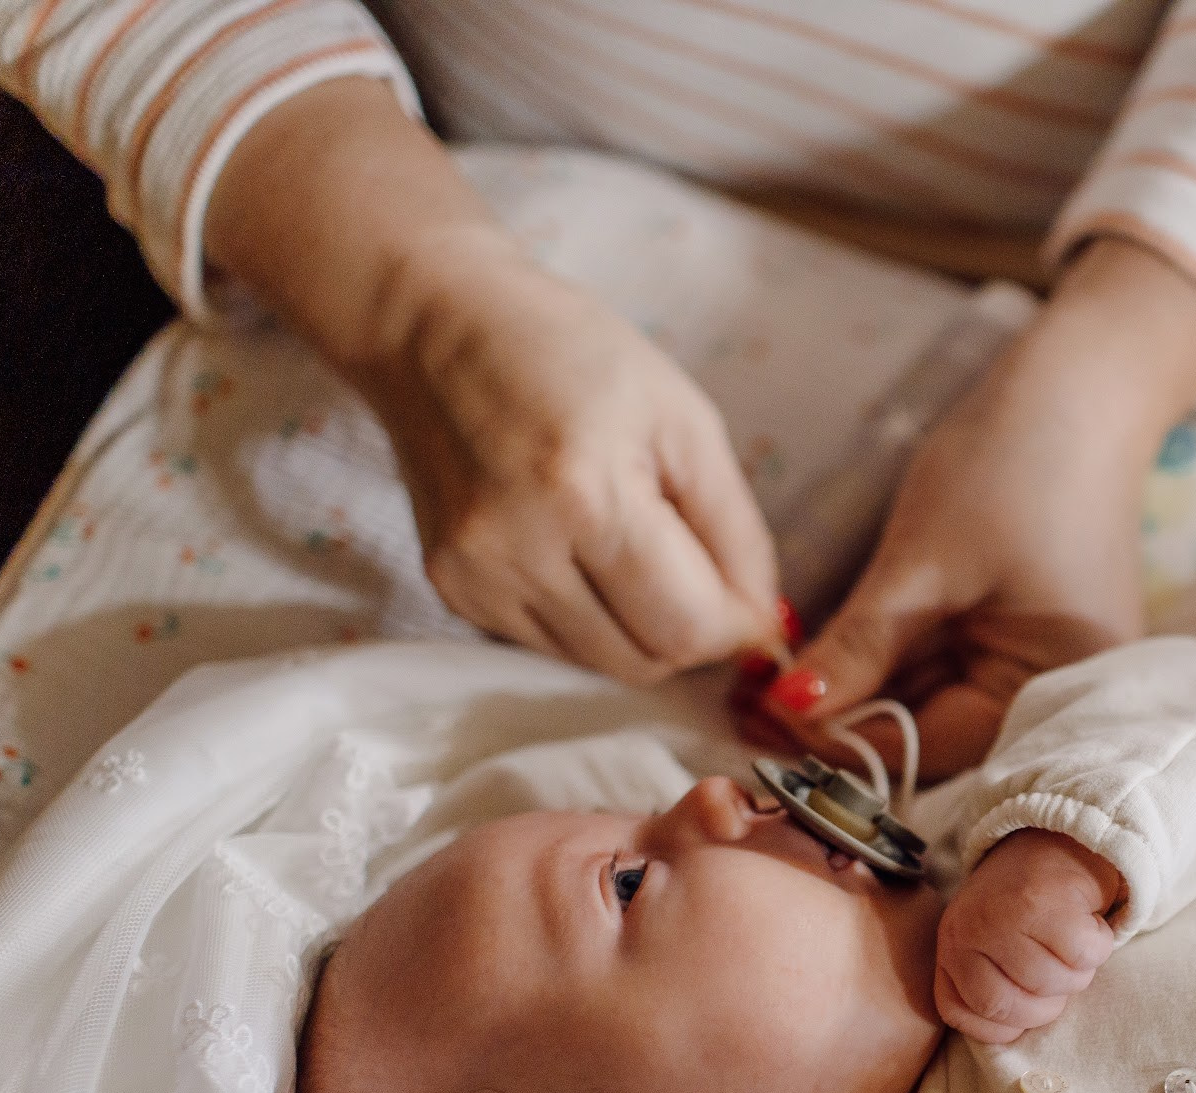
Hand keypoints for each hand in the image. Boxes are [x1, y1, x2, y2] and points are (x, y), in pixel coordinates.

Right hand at [361, 233, 780, 680]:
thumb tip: (765, 623)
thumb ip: (735, 530)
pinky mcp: (453, 593)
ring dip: (643, 629)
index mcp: (586, 496)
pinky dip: (592, 620)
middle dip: (694, 632)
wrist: (431, 326)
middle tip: (701, 570)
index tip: (756, 606)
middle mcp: (518, 551)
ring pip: (601, 663)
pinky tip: (584, 553)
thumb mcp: (681, 418)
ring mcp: (476, 579)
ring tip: (639, 550)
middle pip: (646, 660)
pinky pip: (554, 645)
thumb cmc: (568, 353)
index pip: (686, 627)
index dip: (738, 629)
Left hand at [746, 238, 1195, 777]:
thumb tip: (788, 711)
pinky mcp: (1018, 630)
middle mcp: (1056, 693)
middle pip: (933, 733)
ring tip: (770, 682)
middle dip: (846, 718)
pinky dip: (889, 661)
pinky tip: (825, 656)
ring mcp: (1038, 662)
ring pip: (930, 700)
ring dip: (859, 691)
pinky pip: (944, 664)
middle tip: (751, 705)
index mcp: (1053, 688)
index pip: (932, 747)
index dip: (846, 741)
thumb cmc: (1014, 466)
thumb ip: (859, 649)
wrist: (1081, 385)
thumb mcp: (923, 565)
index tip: (766, 722)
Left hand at [935, 830, 1123, 1043]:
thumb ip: (990, 985)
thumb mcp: (991, 944)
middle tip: (1061, 975)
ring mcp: (1002, 916)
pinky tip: (1088, 922)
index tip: (1027, 1008)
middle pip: (1012, 1006)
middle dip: (1048, 1003)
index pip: (961, 1013)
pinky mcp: (1044, 901)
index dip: (1002, 1025)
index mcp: (951, 946)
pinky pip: (1083, 955)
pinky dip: (1098, 945)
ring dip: (1078, 971)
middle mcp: (967, 931)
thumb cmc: (1028, 905)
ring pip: (1053, 982)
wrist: (1056, 838)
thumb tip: (1011, 1033)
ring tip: (1073, 943)